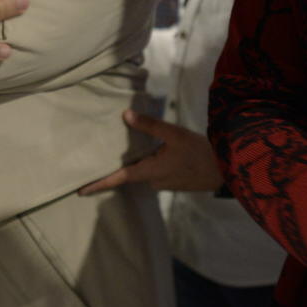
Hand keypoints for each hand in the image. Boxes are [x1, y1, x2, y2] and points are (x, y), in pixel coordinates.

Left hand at [78, 109, 221, 194]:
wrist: (226, 169)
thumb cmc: (198, 152)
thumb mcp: (174, 134)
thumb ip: (149, 126)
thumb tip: (125, 115)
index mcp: (149, 172)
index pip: (117, 179)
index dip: (98, 184)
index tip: (79, 190)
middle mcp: (152, 181)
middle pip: (129, 172)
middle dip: (116, 165)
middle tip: (96, 155)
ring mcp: (163, 183)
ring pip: (142, 171)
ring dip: (135, 161)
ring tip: (119, 147)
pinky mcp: (173, 181)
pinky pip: (154, 171)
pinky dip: (148, 161)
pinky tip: (147, 150)